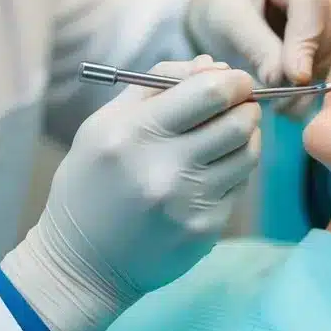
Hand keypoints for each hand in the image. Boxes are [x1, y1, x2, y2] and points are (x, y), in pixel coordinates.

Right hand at [1, 57, 260, 330]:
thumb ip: (156, 86)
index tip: (235, 80)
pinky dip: (233, 170)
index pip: (208, 92)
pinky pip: (239, 185)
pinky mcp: (205, 230)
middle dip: (246, 105)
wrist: (83, 264)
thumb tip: (213, 65)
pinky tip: (212, 170)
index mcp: (133, 134)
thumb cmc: (91, 185)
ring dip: (246, 136)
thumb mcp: (104, 125)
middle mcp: (164, 168)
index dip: (233, 80)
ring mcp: (188, 203)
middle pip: (238, 121)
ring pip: (247, 153)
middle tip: (239, 104)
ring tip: (227, 134)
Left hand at [186, 0, 330, 110]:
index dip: (308, 42)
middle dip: (316, 57)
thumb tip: (288, 78)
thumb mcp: (227, 25)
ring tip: (295, 79)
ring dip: (329, 61)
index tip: (295, 79)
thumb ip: (257, 47)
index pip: (314, 0)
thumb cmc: (227, 11)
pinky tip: (313, 66)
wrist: (236, 8)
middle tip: (288, 92)